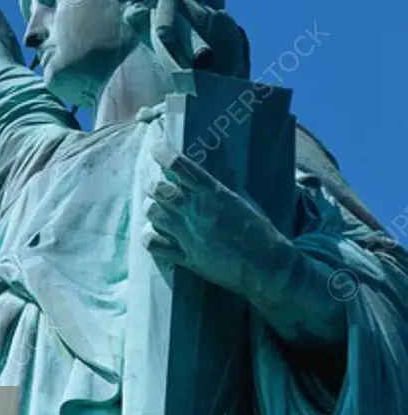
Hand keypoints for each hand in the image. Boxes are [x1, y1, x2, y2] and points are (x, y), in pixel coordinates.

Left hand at [142, 140, 289, 295]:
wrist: (265, 265)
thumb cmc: (258, 229)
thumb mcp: (243, 197)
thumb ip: (225, 175)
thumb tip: (218, 149)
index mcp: (212, 192)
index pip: (178, 165)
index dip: (162, 153)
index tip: (156, 150)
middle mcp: (195, 210)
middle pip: (158, 188)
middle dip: (153, 183)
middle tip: (158, 186)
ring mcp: (187, 234)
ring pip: (152, 212)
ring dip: (151, 207)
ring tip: (158, 208)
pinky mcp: (184, 257)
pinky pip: (153, 243)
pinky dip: (149, 236)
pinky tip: (155, 233)